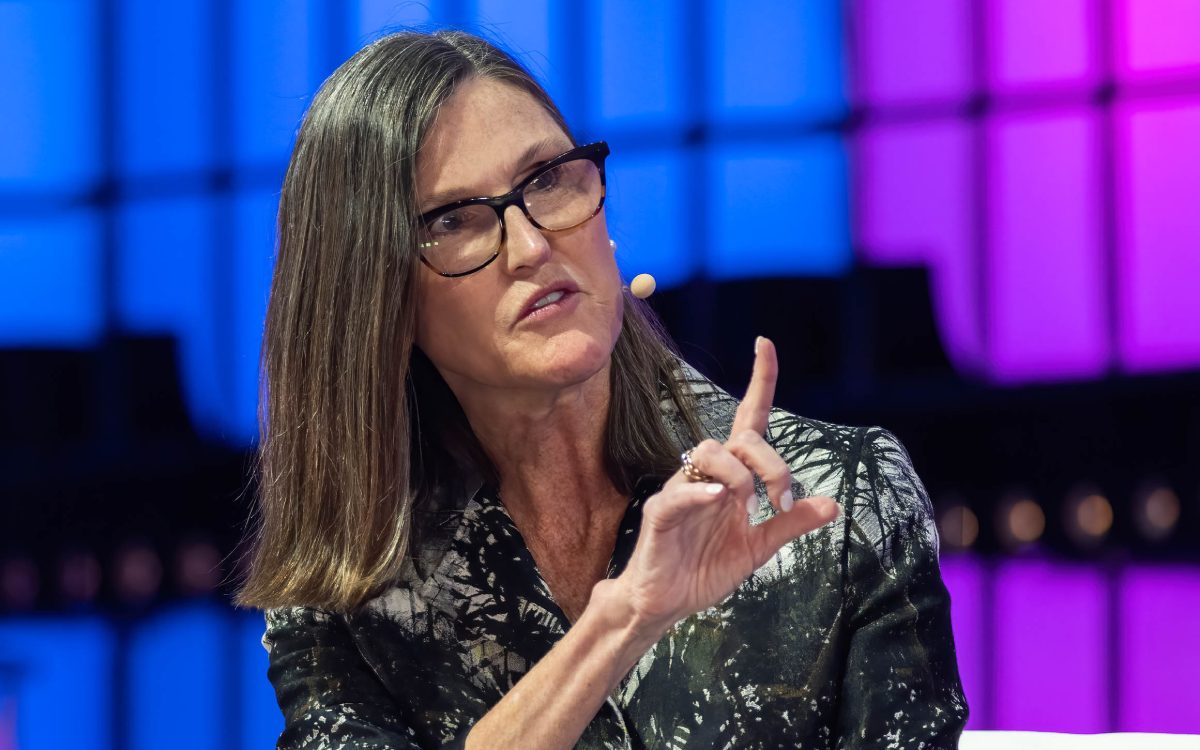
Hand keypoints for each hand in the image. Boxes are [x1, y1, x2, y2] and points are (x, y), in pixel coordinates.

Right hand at [611, 337, 839, 636]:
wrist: (665, 604)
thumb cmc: (703, 569)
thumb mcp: (758, 548)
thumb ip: (790, 523)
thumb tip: (832, 505)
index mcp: (731, 477)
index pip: (747, 419)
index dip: (759, 381)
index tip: (765, 344)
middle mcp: (705, 474)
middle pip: (741, 438)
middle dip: (772, 465)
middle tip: (781, 503)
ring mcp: (681, 489)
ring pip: (710, 452)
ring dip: (741, 477)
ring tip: (749, 511)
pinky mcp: (660, 513)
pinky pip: (679, 492)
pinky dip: (701, 492)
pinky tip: (721, 500)